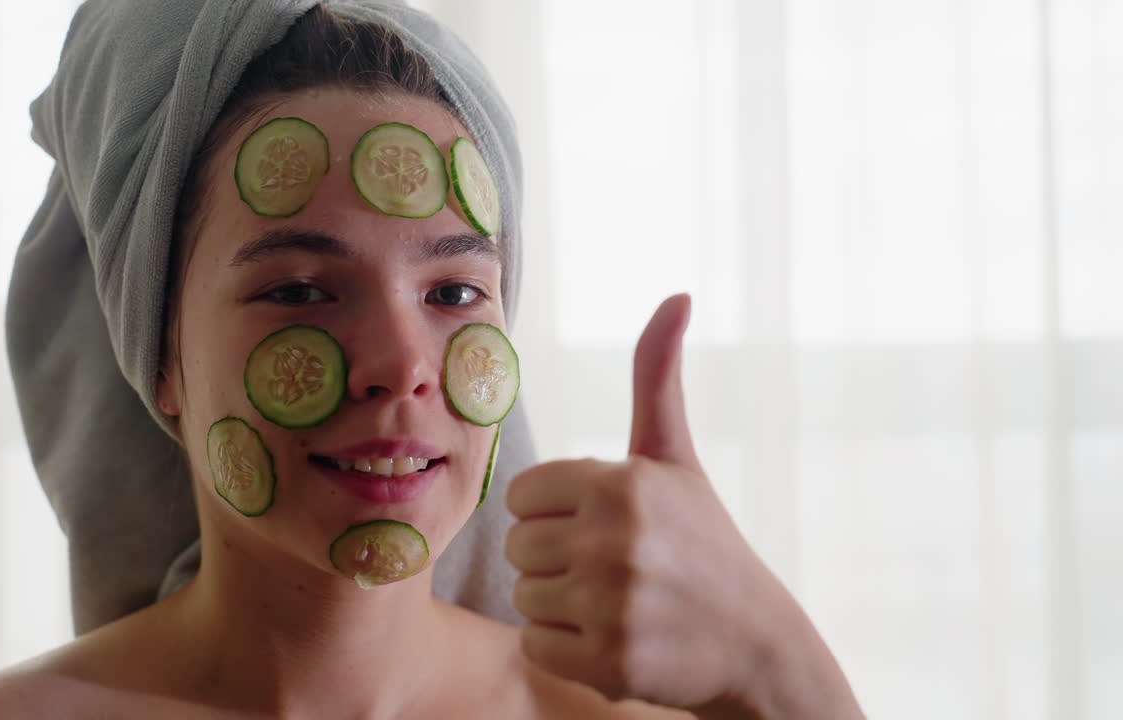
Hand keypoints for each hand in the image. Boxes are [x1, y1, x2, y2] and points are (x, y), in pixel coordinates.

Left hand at [505, 294, 862, 717]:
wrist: (756, 643)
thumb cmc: (703, 541)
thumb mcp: (675, 456)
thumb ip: (657, 377)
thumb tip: (675, 294)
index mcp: (622, 482)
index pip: (521, 495)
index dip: (554, 512)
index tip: (600, 525)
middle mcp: (616, 539)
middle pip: (517, 546)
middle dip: (555, 559)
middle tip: (613, 569)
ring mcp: (613, 604)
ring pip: (523, 596)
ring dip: (558, 606)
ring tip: (615, 602)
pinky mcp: (609, 662)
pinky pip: (535, 646)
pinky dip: (564, 649)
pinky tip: (612, 639)